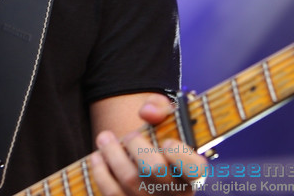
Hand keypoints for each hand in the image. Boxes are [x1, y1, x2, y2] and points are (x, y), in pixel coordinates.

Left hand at [89, 94, 208, 194]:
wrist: (143, 166)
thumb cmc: (158, 142)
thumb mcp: (165, 120)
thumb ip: (160, 107)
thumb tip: (147, 112)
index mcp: (191, 174)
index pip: (195, 169)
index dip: (179, 154)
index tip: (166, 141)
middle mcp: (175, 193)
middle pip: (155, 168)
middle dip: (136, 145)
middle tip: (130, 136)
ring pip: (130, 179)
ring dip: (112, 153)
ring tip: (104, 138)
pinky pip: (112, 193)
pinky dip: (101, 172)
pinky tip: (98, 158)